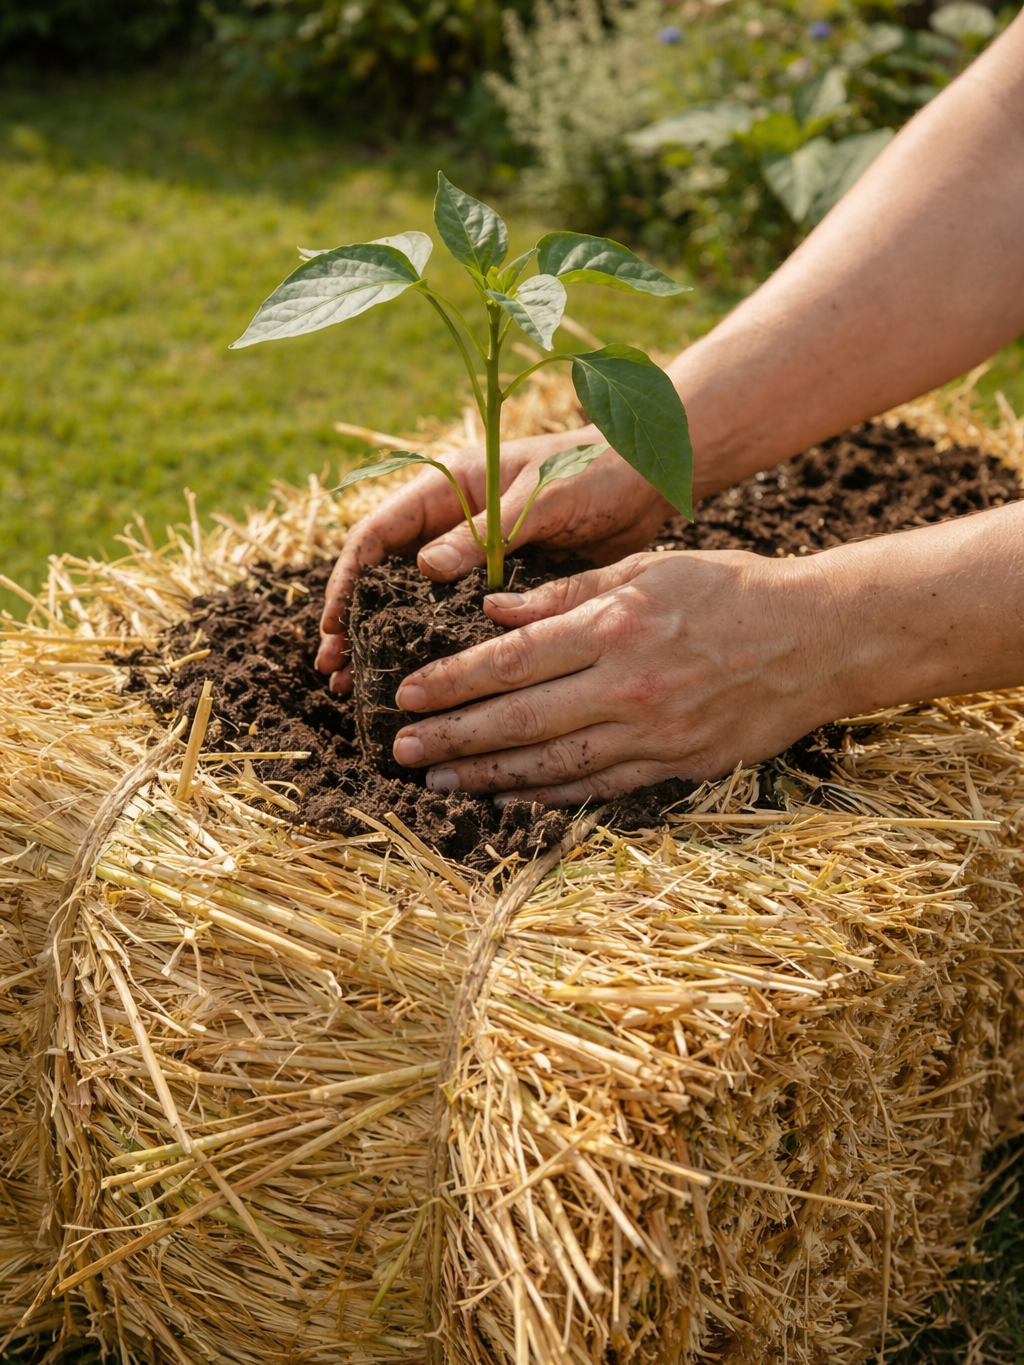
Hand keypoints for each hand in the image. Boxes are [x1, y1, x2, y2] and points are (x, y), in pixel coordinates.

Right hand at [316, 428, 671, 689]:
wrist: (650, 478)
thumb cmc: (597, 470)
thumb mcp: (540, 497)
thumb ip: (487, 532)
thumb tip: (425, 570)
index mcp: (449, 487)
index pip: (378, 534)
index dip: (349, 580)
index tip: (332, 625)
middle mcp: (453, 522)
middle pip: (386, 575)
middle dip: (356, 622)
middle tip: (335, 671)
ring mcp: (476, 555)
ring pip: (417, 603)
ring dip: (389, 642)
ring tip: (360, 688)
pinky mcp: (505, 583)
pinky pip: (460, 619)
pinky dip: (440, 649)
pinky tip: (429, 687)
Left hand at [389, 550, 843, 804]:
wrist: (818, 638)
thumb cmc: (731, 589)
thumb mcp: (648, 567)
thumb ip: (565, 594)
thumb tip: (491, 612)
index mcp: (615, 626)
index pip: (511, 661)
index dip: (452, 682)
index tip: (407, 695)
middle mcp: (629, 684)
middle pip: (520, 719)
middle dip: (453, 737)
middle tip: (402, 750)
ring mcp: (655, 732)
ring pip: (553, 763)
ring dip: (489, 775)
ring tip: (440, 782)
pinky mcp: (678, 765)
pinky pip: (600, 787)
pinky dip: (550, 795)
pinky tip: (510, 797)